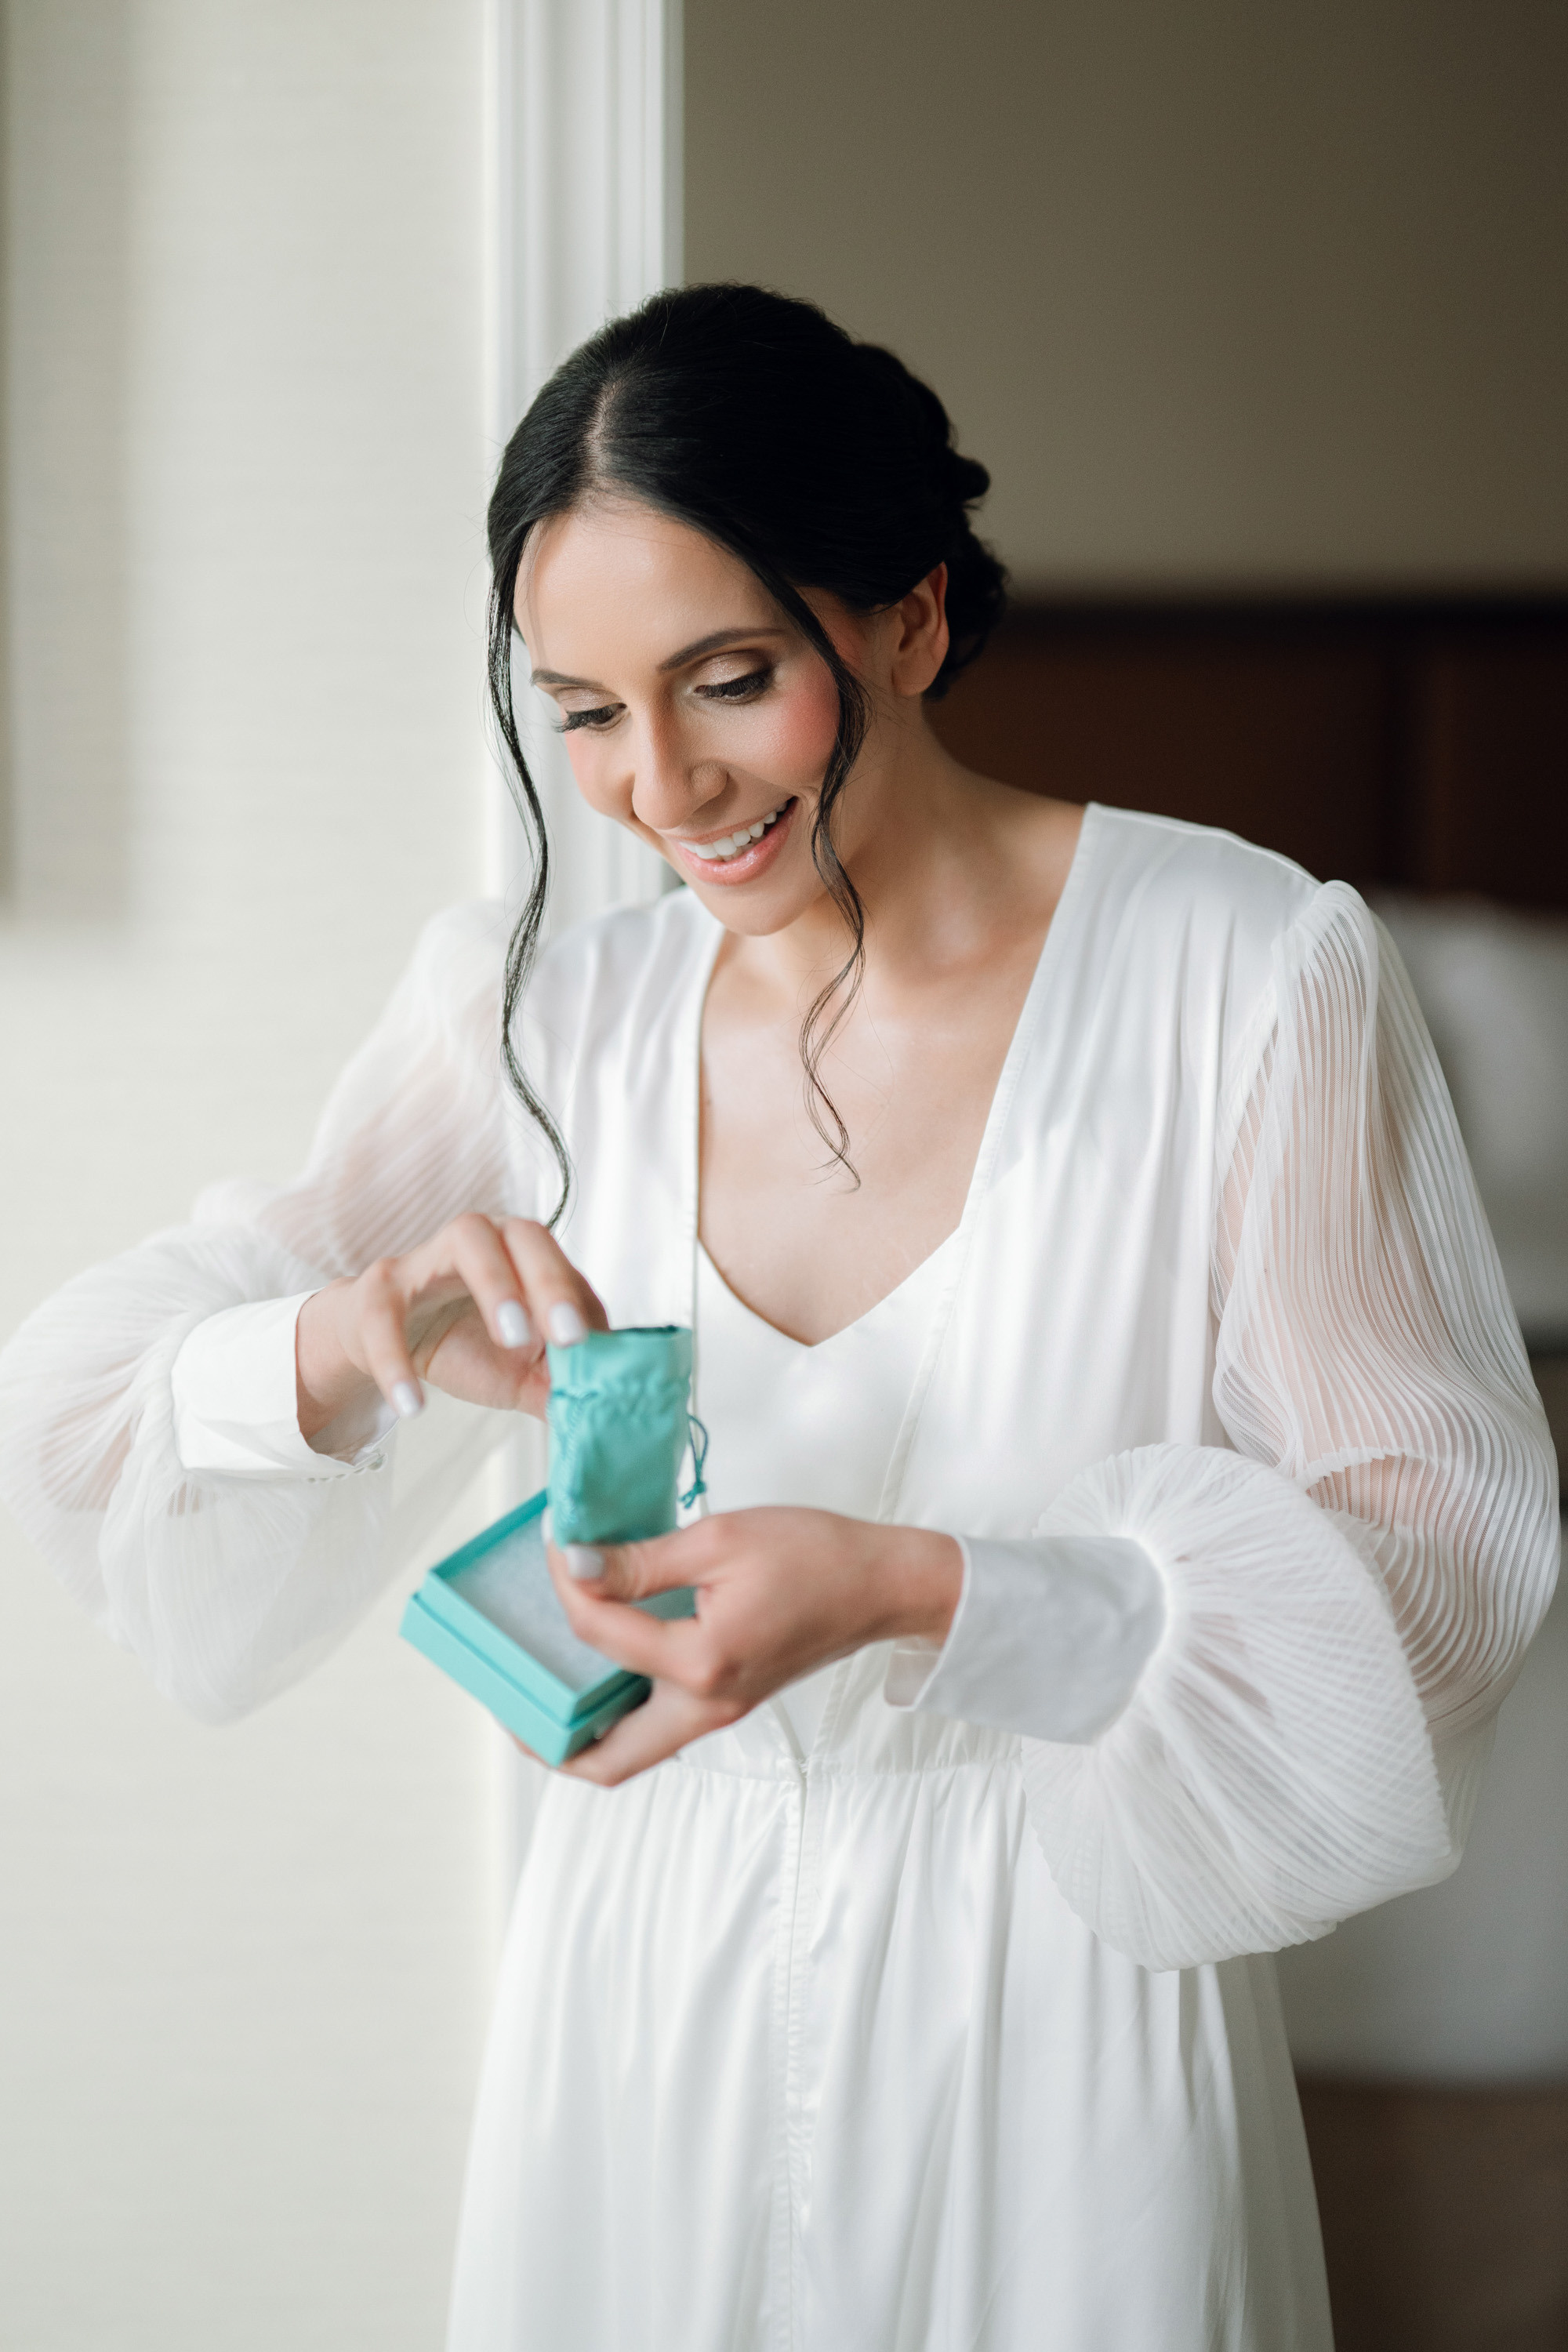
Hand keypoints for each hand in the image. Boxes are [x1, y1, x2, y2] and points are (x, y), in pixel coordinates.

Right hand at [295, 1215, 605, 1437]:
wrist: (383, 1347)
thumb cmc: (465, 1345)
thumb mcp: (522, 1371)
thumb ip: (564, 1385)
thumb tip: (613, 1413)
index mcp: (520, 1254)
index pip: (556, 1258)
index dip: (575, 1293)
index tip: (590, 1342)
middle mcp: (480, 1240)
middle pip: (519, 1234)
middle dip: (548, 1279)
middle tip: (566, 1335)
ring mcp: (427, 1259)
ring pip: (464, 1243)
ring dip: (495, 1284)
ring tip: (511, 1342)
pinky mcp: (378, 1292)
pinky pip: (385, 1317)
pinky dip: (397, 1363)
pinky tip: (413, 1408)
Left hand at [544, 1507, 963, 1784]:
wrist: (882, 1583)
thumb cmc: (815, 1554)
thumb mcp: (720, 1538)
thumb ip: (641, 1559)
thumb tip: (574, 1566)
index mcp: (702, 1664)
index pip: (599, 1633)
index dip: (565, 1585)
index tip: (556, 1544)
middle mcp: (706, 1707)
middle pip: (606, 1760)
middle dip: (547, 1738)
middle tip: (508, 1694)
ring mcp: (717, 1713)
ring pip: (630, 1749)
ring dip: (582, 1726)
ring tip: (544, 1678)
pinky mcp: (726, 1702)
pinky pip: (656, 1723)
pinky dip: (618, 1704)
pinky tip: (602, 1656)